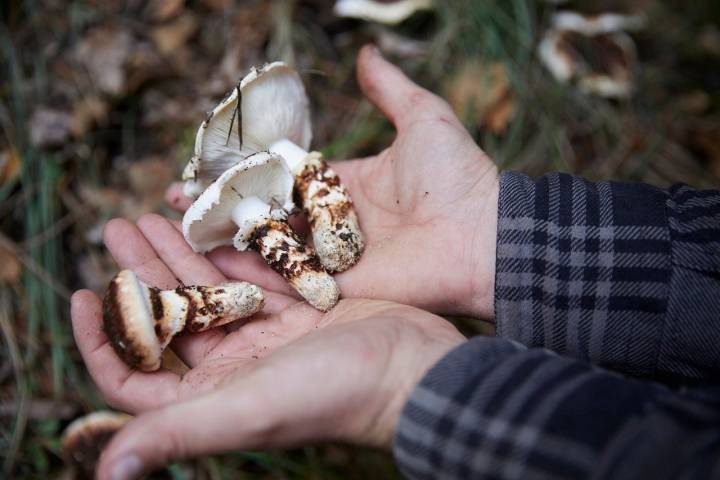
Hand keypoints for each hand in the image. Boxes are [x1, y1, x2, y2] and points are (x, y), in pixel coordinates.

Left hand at [71, 214, 464, 478]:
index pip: (137, 376)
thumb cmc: (336, 394)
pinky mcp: (299, 308)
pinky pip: (252, 273)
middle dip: (139, 273)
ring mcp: (268, 335)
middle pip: (170, 318)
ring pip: (209, 289)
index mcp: (214, 396)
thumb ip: (179, 432)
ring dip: (178, 251)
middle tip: (116, 226)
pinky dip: (229, 247)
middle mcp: (235, 367)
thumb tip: (106, 471)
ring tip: (150, 213)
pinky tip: (209, 218)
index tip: (82, 292)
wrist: (415, 369)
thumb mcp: (252, 410)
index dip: (102, 339)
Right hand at [167, 46, 498, 318]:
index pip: (281, 177)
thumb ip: (389, 89)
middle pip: (265, 214)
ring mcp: (332, 259)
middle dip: (219, 209)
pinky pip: (286, 282)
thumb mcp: (423, 119)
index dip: (243, 173)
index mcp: (344, 185)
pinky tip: (206, 265)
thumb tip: (366, 52)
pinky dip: (248, 276)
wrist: (485, 234)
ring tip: (176, 232)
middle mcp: (331, 223)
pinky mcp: (336, 289)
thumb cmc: (457, 177)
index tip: (202, 168)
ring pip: (267, 249)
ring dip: (222, 242)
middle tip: (174, 202)